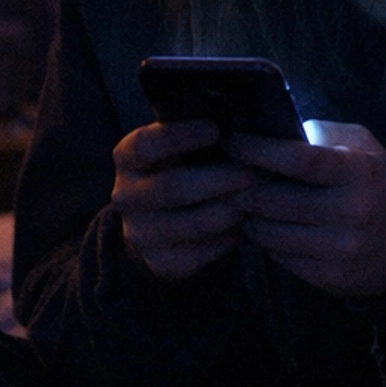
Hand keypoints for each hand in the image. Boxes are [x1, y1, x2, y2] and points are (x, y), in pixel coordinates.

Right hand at [111, 121, 244, 281]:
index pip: (146, 145)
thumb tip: (243, 125)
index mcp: (127, 158)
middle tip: (256, 172)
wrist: (156, 224)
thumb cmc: (179, 170)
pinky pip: (204, 252)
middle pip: (174, 187)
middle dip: (222, 178)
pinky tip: (245, 224)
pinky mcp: (161, 262)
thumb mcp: (177, 147)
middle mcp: (126, 196)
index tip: (216, 129)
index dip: (180, 136)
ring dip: (233, 210)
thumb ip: (198, 134)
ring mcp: (141, 233)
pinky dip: (230, 237)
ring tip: (259, 198)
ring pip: (196, 223)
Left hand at [229, 123, 385, 296]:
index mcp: (359, 172)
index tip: (231, 143)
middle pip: (273, 200)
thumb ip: (320, 133)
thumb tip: (270, 130)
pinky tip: (265, 226)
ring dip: (247, 216)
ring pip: (268, 233)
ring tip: (241, 202)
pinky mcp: (328, 277)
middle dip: (239, 188)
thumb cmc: (376, 185)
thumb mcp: (362, 147)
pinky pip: (278, 256)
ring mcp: (340, 249)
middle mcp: (351, 212)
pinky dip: (264, 240)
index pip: (299, 160)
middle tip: (224, 177)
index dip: (258, 150)